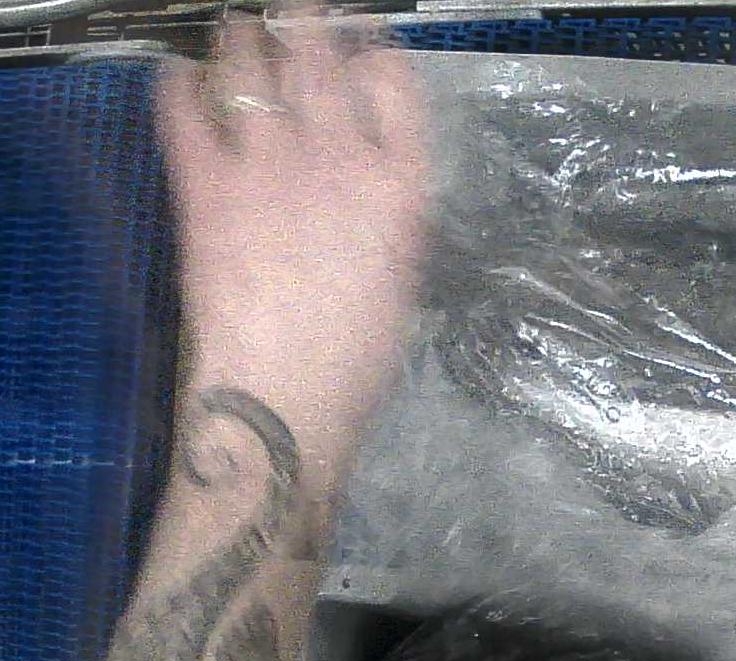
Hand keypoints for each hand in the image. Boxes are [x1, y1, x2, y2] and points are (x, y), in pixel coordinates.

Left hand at [156, 14, 428, 486]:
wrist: (287, 396)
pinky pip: (185, 112)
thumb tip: (370, 172)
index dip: (375, 51)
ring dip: (243, 40)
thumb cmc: (359, 355)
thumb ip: (389, 207)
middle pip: (318, 56)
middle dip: (305, 24)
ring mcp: (267, 168)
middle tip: (294, 16)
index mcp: (398, 183)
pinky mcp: (206, 188)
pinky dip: (180, 84)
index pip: (391, 80)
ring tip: (238, 31)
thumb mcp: (403, 273)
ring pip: (250, 68)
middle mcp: (336, 158)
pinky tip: (180, 77)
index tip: (365, 43)